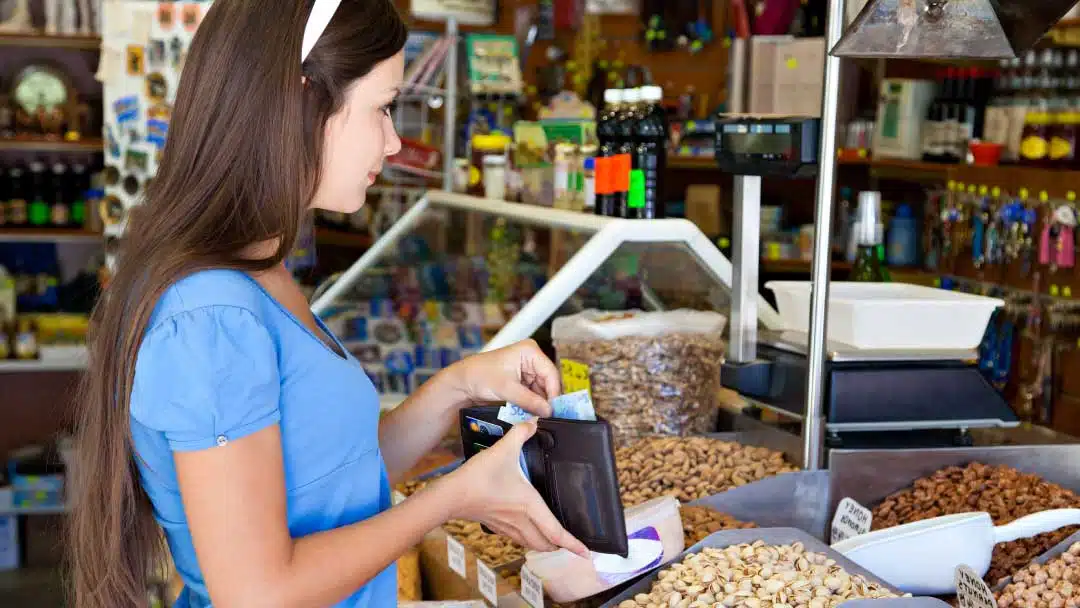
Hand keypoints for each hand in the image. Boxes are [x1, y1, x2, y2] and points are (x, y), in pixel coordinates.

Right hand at [437, 420, 588, 557]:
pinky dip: (527, 539)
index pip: (556, 531)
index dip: (573, 544)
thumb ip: (521, 433)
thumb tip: (534, 420)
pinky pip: (517, 538)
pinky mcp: (495, 525)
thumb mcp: (503, 450)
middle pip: (546, 543)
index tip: (587, 553)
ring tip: (552, 539)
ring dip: (544, 544)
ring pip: (531, 543)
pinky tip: (525, 529)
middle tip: (572, 543)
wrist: (451, 495)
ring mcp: (507, 526)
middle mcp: (521, 520)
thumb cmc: (478, 477)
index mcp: (529, 505)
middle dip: (560, 546)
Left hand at [445, 340, 560, 416]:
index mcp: (530, 351)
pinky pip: (533, 393)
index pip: (551, 373)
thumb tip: (548, 411)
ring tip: (537, 416)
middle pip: (548, 382)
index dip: (554, 393)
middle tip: (546, 417)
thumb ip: (530, 401)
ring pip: (542, 389)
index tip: (553, 411)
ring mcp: (527, 368)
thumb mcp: (507, 389)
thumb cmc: (480, 376)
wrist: (463, 381)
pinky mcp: (522, 379)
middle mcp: (531, 358)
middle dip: (546, 400)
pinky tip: (531, 412)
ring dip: (539, 403)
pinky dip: (532, 403)